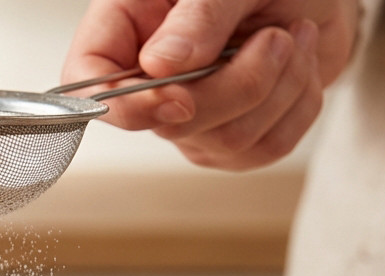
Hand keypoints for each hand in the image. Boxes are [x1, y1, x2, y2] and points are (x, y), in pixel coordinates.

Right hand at [62, 0, 360, 169]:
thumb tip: (160, 66)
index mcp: (127, 25)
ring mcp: (192, 113)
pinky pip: (262, 150)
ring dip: (277, 88)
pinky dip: (297, 106)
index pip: (87, 82)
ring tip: (291, 39)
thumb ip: (196, 16)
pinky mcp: (233, 136)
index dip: (123, 105)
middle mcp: (151, 76)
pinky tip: (298, 65)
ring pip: (222, 142)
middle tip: (275, 37)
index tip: (178, 98)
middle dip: (237, 86)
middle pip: (168, 124)